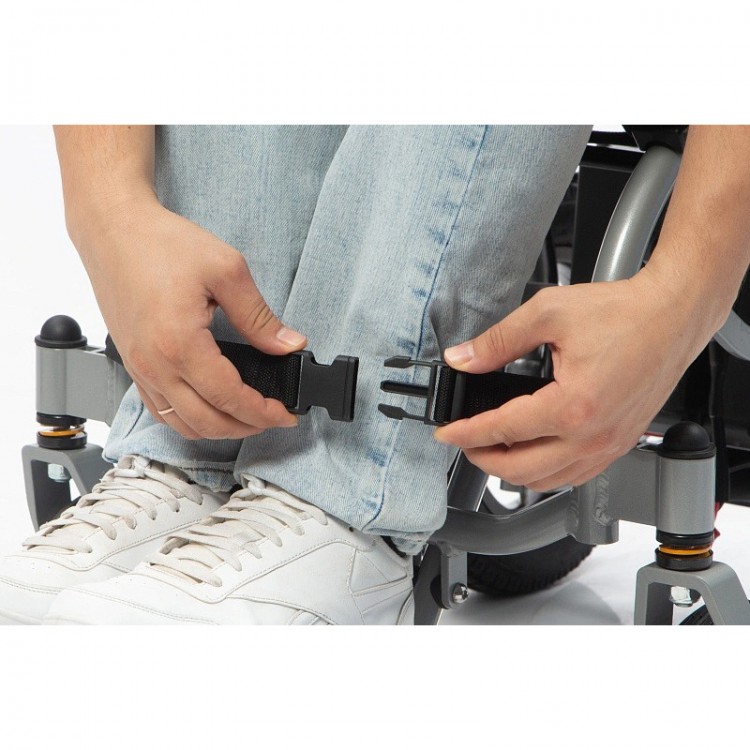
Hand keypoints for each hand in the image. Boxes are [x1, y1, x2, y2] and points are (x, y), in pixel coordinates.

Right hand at [79, 198, 304, 439]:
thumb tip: (288, 344)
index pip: (229, 398)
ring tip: (246, 416)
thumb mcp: (227, 271)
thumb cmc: (160, 243)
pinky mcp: (132, 364)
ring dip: (217, 429)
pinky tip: (210, 407)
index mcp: (179, 344)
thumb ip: (260, 317)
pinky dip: (188, 419)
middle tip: (273, 418)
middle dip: (245, 427)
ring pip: (180, 424)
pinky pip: (160, 410)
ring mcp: (139, 369)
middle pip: (206, 422)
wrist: (113, 229)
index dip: (263, 414)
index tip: (285, 415)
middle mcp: (154, 365)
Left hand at [434, 269, 712, 490]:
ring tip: (492, 446)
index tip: (445, 433)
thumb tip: (463, 359)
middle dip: (482, 458)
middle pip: (520, 469)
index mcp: (572, 406)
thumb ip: (498, 341)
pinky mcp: (619, 444)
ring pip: (547, 481)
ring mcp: (609, 446)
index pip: (502, 430)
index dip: (464, 433)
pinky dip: (544, 473)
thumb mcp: (548, 314)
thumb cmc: (625, 313)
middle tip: (463, 440)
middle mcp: (592, 436)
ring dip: (512, 470)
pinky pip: (574, 476)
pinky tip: (531, 452)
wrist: (672, 315)